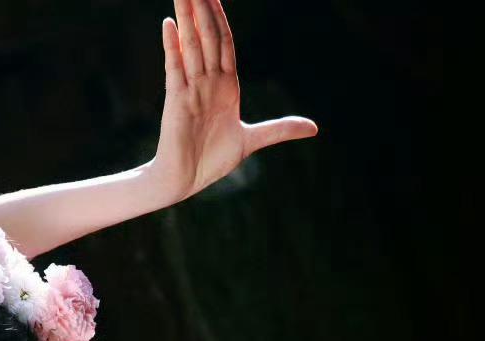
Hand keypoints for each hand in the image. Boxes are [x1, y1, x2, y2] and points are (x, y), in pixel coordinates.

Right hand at [150, 0, 318, 202]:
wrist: (184, 180)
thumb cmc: (212, 160)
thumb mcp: (253, 140)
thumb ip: (280, 129)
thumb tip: (314, 128)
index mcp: (227, 86)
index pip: (225, 43)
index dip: (221, 18)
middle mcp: (208, 82)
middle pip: (208, 37)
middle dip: (204, 9)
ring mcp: (191, 89)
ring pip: (191, 46)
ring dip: (188, 18)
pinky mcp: (176, 101)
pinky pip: (174, 68)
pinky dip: (172, 47)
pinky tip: (170, 25)